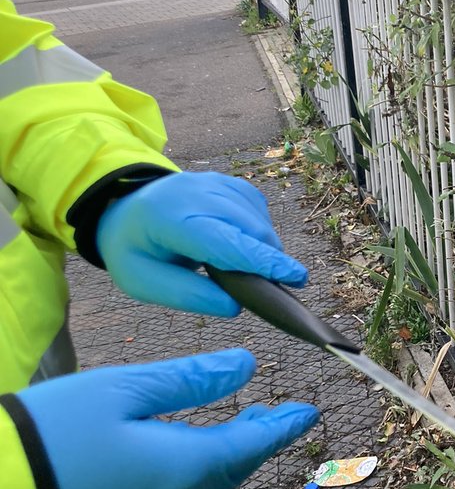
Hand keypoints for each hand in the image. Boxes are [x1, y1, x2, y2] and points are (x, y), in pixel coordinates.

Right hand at [14, 349, 317, 488]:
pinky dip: (202, 467)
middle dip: (261, 440)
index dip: (283, 426)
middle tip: (283, 416)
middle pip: (234, 467)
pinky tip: (195, 451)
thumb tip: (247, 368)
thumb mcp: (124, 392)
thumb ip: (189, 380)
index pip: (252, 445)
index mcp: (186, 467)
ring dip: (233, 453)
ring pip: (209, 482)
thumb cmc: (55, 437)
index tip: (311, 411)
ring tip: (247, 426)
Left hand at [96, 171, 307, 315]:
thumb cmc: (134, 248)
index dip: (261, 260)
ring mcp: (212, 183)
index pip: (224, 240)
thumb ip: (186, 295)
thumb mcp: (142, 282)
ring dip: (264, 247)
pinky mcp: (226, 183)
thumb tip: (234, 306)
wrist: (124, 208)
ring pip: (258, 217)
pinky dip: (259, 230)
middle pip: (249, 227)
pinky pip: (256, 207)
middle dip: (269, 259)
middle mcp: (194, 193)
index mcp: (168, 219)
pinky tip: (245, 244)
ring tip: (250, 269)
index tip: (296, 278)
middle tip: (274, 289)